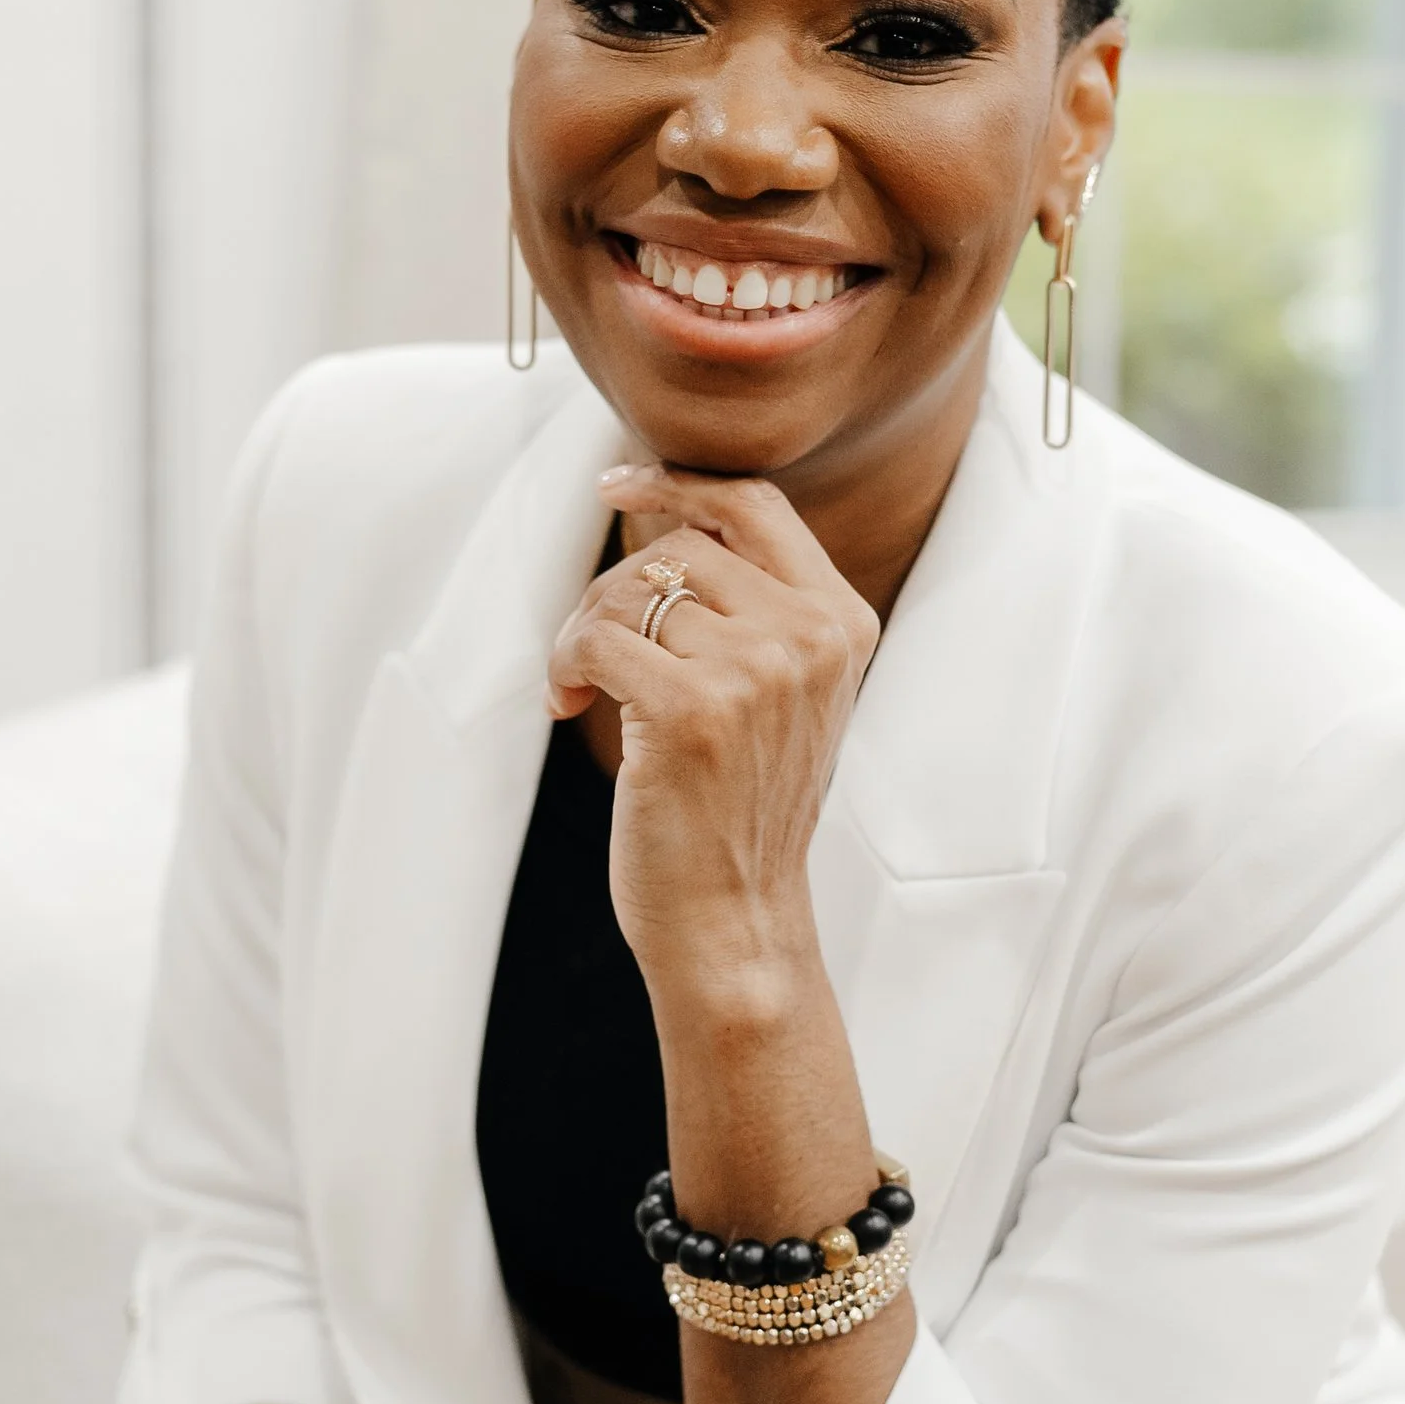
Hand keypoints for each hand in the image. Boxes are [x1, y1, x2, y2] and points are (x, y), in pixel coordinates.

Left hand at [547, 465, 879, 1006]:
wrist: (736, 920)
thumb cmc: (739, 810)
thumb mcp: (780, 694)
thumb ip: (755, 608)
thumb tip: (662, 511)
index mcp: (840, 622)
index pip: (754, 503)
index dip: (675, 483)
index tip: (617, 485)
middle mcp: (809, 637)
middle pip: (679, 545)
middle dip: (614, 589)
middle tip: (593, 650)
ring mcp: (756, 671)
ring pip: (631, 589)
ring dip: (584, 631)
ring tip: (582, 685)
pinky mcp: (691, 710)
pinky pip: (595, 637)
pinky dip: (564, 663)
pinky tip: (569, 703)